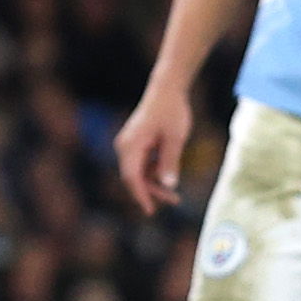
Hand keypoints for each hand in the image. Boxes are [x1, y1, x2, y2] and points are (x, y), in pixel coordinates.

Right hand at [115, 78, 197, 214]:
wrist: (167, 90)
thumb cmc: (171, 111)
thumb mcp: (175, 138)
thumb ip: (170, 161)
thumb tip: (168, 185)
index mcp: (131, 145)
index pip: (131, 177)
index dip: (140, 195)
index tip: (150, 210)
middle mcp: (124, 146)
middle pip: (132, 177)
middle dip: (151, 192)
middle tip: (174, 201)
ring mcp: (128, 144)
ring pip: (136, 172)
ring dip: (153, 184)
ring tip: (174, 194)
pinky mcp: (134, 143)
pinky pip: (140, 164)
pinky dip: (152, 172)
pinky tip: (167, 173)